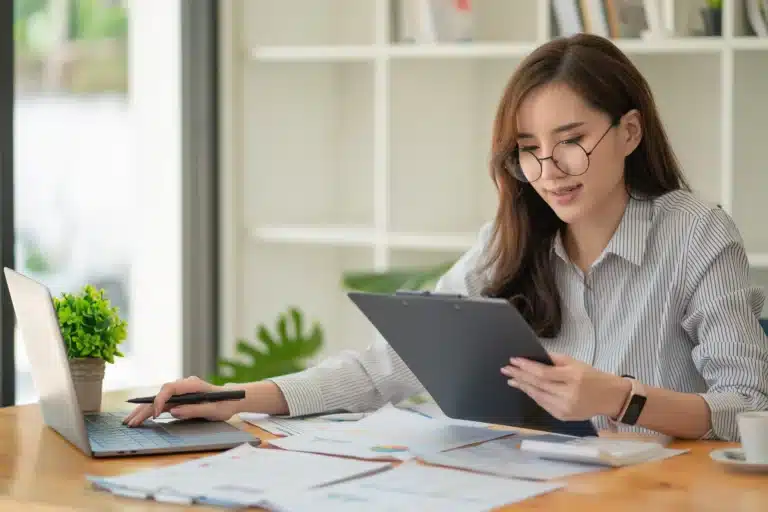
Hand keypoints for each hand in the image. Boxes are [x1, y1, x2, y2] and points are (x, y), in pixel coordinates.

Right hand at [122, 376, 239, 426]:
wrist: (232, 400)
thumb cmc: (224, 403)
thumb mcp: (212, 409)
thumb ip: (193, 409)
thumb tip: (173, 411)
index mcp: (192, 384)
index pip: (169, 388)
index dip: (160, 400)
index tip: (157, 414)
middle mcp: (183, 386)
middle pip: (159, 395)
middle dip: (144, 408)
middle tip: (132, 422)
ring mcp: (180, 393)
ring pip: (158, 400)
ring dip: (143, 411)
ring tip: (130, 422)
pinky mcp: (178, 400)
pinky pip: (162, 405)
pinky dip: (150, 412)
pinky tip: (140, 418)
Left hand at [500, 353, 629, 421]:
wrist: (610, 397)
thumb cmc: (592, 377)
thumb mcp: (576, 363)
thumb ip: (554, 360)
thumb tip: (533, 357)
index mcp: (573, 377)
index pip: (544, 372)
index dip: (526, 367)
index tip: (513, 360)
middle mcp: (569, 394)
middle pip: (538, 385)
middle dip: (520, 376)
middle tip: (506, 369)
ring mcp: (566, 408)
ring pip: (538, 396)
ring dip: (523, 387)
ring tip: (511, 379)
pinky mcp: (563, 416)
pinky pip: (543, 405)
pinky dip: (533, 396)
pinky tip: (525, 389)